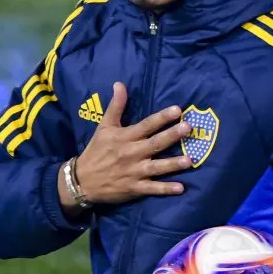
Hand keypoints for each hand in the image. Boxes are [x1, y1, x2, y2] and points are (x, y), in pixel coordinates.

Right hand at [72, 82, 192, 204]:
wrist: (82, 180)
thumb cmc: (96, 151)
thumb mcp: (104, 126)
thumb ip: (116, 106)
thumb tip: (119, 84)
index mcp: (125, 137)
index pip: (146, 125)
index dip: (162, 117)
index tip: (177, 110)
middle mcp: (132, 154)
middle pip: (155, 143)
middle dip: (172, 135)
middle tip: (188, 128)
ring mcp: (134, 172)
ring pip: (157, 167)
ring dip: (173, 164)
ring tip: (190, 160)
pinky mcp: (135, 188)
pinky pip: (152, 189)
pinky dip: (166, 189)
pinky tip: (181, 188)